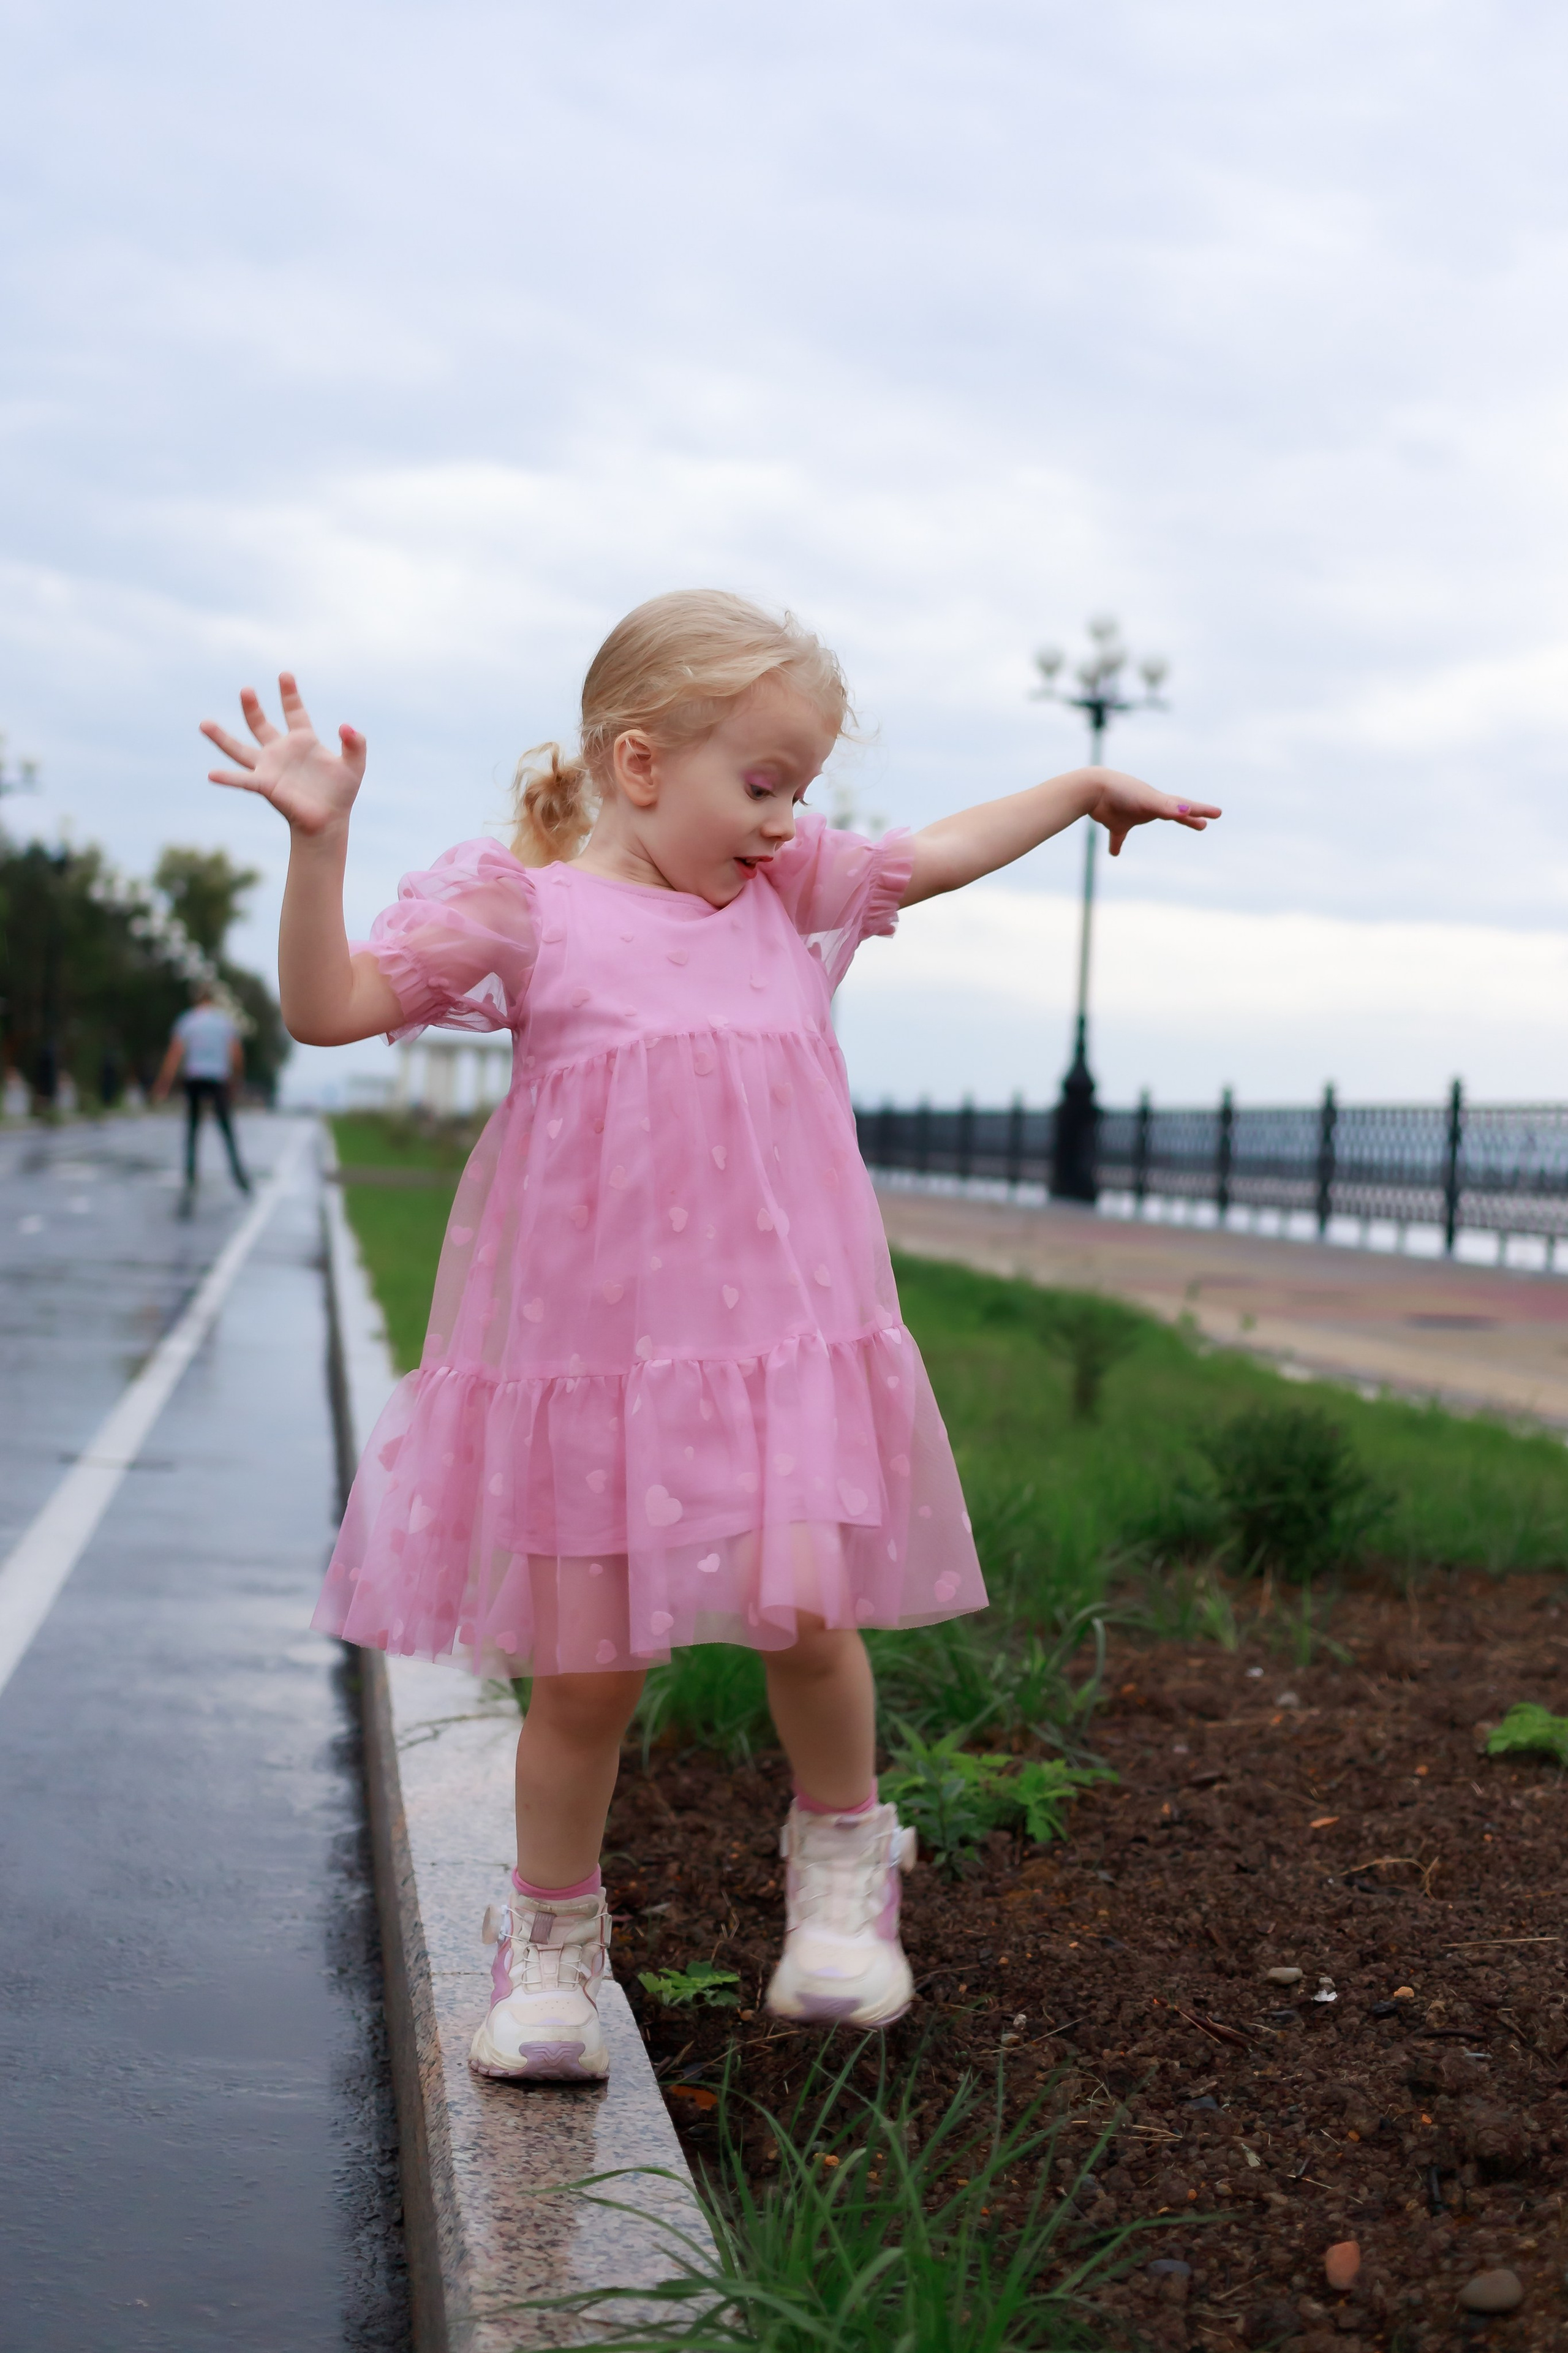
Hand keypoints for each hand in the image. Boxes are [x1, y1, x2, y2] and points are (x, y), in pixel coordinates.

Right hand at [200, 673, 365, 836]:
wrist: (329, 821)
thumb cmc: (341, 793)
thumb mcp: (354, 765)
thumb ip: (356, 744)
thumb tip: (346, 726)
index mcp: (303, 740)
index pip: (294, 711)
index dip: (289, 694)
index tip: (285, 675)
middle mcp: (281, 750)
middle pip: (260, 724)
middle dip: (252, 708)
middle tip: (246, 690)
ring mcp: (269, 767)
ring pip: (239, 749)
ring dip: (222, 737)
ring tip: (204, 723)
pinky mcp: (265, 785)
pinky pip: (242, 780)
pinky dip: (227, 778)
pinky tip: (212, 775)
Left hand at [1085, 766, 1221, 856]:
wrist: (1093, 789)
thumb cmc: (1122, 792)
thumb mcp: (1148, 800)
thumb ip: (1167, 807)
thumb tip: (1187, 812)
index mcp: (1158, 802)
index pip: (1184, 807)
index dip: (1201, 811)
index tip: (1217, 813)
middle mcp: (1147, 806)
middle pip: (1172, 813)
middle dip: (1189, 818)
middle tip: (1203, 825)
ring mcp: (1131, 814)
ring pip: (1149, 820)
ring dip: (1164, 821)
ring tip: (1175, 822)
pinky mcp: (1114, 823)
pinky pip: (1117, 837)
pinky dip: (1116, 845)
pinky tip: (1114, 854)